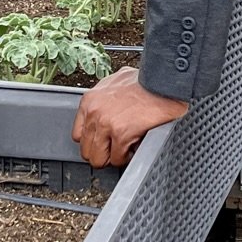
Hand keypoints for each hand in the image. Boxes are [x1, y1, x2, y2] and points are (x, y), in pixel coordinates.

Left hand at [73, 67, 188, 169]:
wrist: (163, 83)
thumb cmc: (145, 81)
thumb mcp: (115, 83)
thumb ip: (104, 98)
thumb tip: (103, 110)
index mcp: (90, 100)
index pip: (78, 134)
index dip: (93, 141)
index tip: (102, 141)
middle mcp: (94, 113)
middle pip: (86, 150)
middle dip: (102, 152)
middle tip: (115, 148)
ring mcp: (106, 124)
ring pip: (98, 159)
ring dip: (113, 157)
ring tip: (124, 149)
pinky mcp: (122, 134)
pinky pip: (118, 159)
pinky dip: (127, 157)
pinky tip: (134, 147)